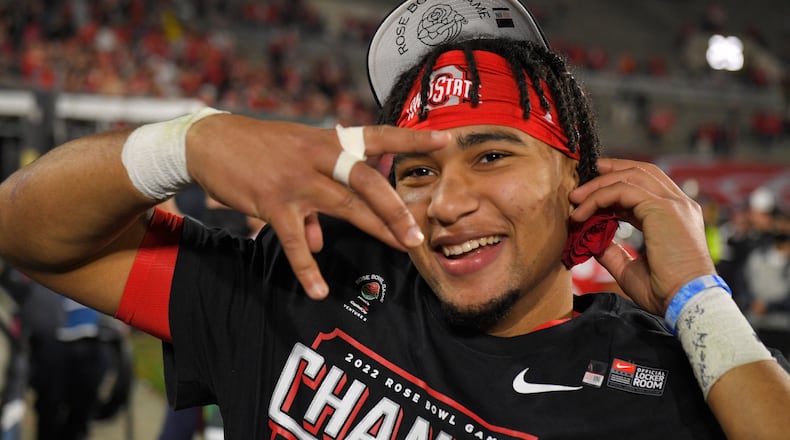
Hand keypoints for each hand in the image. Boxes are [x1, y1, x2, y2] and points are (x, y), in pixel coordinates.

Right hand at [185, 114, 450, 298]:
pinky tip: (318, 290)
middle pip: (367, 179)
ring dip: (376, 228)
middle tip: (420, 233)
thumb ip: (312, 204)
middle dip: (396, 206)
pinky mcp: (271, 201)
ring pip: (344, 205)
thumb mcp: (293, 164)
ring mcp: (296, 179)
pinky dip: (307, 267)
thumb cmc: (258, 151)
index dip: (411, 137)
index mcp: (328, 141)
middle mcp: (318, 156)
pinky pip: (295, 239)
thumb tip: (319, 243)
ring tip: (402, 249)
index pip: (377, 135)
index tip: (445, 139)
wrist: (208, 141)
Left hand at [568, 158, 715, 314]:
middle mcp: (679, 205)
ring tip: (575, 199)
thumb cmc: (664, 292)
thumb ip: (612, 250)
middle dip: (608, 172)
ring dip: (598, 185)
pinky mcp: (663, 208)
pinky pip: (623, 190)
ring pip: (630, 176)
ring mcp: (673, 204)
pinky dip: (599, 197)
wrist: (685, 303)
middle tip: (580, 183)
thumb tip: (591, 240)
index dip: (617, 185)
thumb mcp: (630, 268)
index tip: (591, 192)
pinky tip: (582, 212)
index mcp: (675, 216)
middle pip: (641, 172)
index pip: (646, 186)